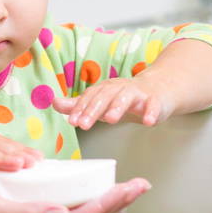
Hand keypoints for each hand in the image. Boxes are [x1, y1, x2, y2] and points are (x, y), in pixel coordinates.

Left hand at [52, 75, 177, 129]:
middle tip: (84, 124)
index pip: (90, 97)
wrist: (157, 89)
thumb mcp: (100, 101)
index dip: (80, 108)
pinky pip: (153, 105)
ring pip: (126, 98)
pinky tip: (147, 122)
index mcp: (105, 89)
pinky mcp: (155, 101)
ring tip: (110, 119)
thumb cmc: (124, 97)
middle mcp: (119, 88)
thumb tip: (54, 102)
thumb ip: (78, 104)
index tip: (72, 121)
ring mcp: (138, 94)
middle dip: (93, 110)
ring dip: (118, 107)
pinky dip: (151, 112)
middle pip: (104, 97)